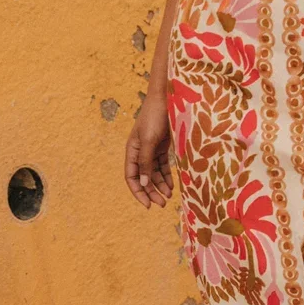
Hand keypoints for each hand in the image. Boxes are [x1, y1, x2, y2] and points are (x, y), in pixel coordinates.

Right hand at [125, 92, 174, 208]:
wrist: (168, 99)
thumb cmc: (154, 117)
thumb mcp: (149, 140)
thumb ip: (146, 162)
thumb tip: (144, 184)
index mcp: (132, 151)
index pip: (132, 177)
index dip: (138, 192)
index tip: (148, 205)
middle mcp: (140, 152)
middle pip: (144, 178)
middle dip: (151, 191)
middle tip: (163, 204)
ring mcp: (152, 150)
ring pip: (154, 173)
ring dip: (160, 185)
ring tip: (169, 196)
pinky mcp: (163, 147)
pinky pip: (163, 166)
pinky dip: (167, 176)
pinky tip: (172, 185)